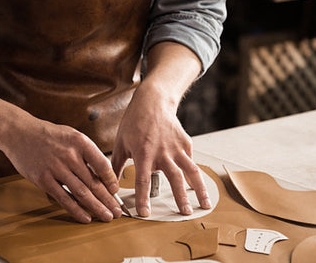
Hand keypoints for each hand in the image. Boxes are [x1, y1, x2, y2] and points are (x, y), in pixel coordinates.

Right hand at [4, 118, 121, 223]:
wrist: (20, 133)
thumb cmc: (49, 135)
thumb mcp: (72, 136)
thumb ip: (86, 153)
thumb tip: (102, 174)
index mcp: (80, 142)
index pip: (102, 164)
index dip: (111, 180)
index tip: (116, 191)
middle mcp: (70, 155)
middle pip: (93, 182)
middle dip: (108, 199)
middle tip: (117, 211)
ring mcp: (56, 168)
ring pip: (81, 193)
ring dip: (96, 207)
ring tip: (106, 217)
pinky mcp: (44, 179)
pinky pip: (64, 198)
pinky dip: (76, 210)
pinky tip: (86, 217)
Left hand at [111, 81, 210, 216]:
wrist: (153, 101)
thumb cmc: (134, 121)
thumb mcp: (120, 142)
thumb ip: (116, 165)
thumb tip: (110, 184)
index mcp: (143, 152)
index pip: (142, 180)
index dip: (142, 198)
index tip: (145, 213)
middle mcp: (162, 151)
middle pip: (174, 178)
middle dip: (180, 198)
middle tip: (184, 214)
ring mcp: (176, 147)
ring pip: (191, 170)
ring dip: (199, 189)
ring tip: (205, 204)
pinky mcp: (185, 142)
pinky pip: (190, 159)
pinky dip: (193, 172)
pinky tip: (196, 183)